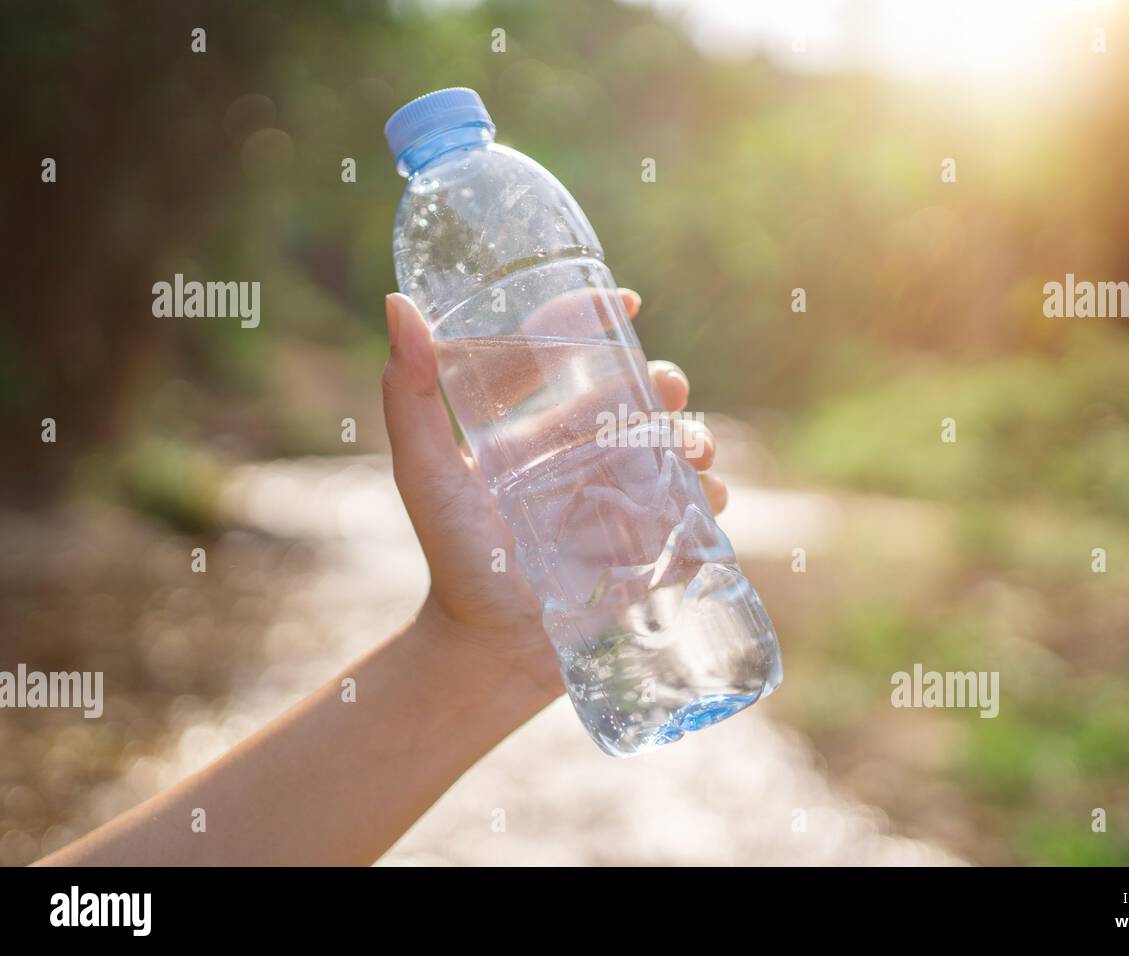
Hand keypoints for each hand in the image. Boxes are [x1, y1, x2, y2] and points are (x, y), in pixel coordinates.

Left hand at [381, 290, 727, 701]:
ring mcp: (625, 501)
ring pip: (680, 450)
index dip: (601, 320)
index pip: (574, 358)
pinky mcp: (654, 545)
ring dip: (697, 438)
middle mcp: (587, 457)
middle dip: (666, 383)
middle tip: (668, 387)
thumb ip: (408, 397)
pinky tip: (703, 498)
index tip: (628, 301)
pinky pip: (697, 511)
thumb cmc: (457, 559)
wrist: (491, 651)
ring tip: (691, 452)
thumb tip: (400, 304)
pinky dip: (709, 497)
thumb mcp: (428, 475)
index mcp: (539, 430)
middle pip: (642, 399)